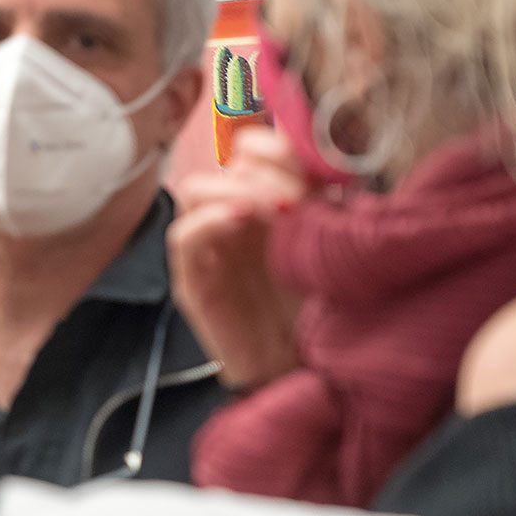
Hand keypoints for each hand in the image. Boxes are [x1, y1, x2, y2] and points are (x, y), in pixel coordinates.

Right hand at [170, 128, 308, 389]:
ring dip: (236, 188)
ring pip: (195, 190)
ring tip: (274, 209)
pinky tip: (241, 219)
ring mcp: (209, 247)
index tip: (310, 167)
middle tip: (296, 196)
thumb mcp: (330, 244)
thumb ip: (326, 203)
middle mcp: (233, 218)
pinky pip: (182, 236)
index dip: (276, 145)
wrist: (302, 369)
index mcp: (266, 202)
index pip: (252, 149)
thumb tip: (332, 161)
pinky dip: (208, 220)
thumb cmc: (318, 309)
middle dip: (263, 170)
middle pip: (224, 163)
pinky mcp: (192, 280)